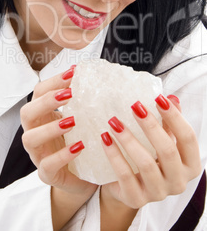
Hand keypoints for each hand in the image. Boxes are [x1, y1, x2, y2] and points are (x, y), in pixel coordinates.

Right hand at [20, 67, 96, 228]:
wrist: (83, 178)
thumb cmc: (80, 143)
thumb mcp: (81, 120)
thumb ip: (83, 102)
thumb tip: (96, 77)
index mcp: (42, 116)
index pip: (38, 93)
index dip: (53, 82)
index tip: (73, 72)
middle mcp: (35, 133)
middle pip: (26, 113)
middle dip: (46, 101)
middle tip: (69, 94)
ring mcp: (38, 154)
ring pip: (30, 138)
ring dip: (50, 128)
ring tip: (72, 121)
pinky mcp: (47, 174)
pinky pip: (47, 165)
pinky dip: (62, 155)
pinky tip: (78, 148)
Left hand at [100, 95, 201, 209]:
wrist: (127, 187)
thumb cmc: (150, 158)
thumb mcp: (162, 140)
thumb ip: (168, 122)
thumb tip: (170, 98)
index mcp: (190, 165)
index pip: (188, 138)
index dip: (175, 117)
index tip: (159, 98)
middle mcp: (178, 182)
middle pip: (168, 150)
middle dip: (150, 125)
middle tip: (134, 106)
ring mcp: (158, 193)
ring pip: (146, 163)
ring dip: (129, 139)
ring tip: (114, 121)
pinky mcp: (136, 199)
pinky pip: (125, 175)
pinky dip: (115, 155)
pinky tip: (106, 138)